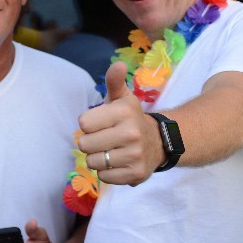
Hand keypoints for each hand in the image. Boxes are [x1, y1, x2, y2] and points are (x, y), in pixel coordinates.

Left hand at [77, 60, 163, 185]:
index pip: (83, 123)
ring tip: (111, 151)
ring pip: (92, 163)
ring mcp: (134, 156)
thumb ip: (115, 81)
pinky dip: (107, 173)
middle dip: (91, 143)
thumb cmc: (130, 118)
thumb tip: (118, 64)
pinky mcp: (135, 175)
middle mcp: (130, 133)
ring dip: (98, 159)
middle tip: (105, 139)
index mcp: (123, 112)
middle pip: (85, 145)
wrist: (159, 142)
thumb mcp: (122, 98)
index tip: (101, 123)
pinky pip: (104, 177)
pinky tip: (118, 163)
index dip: (89, 124)